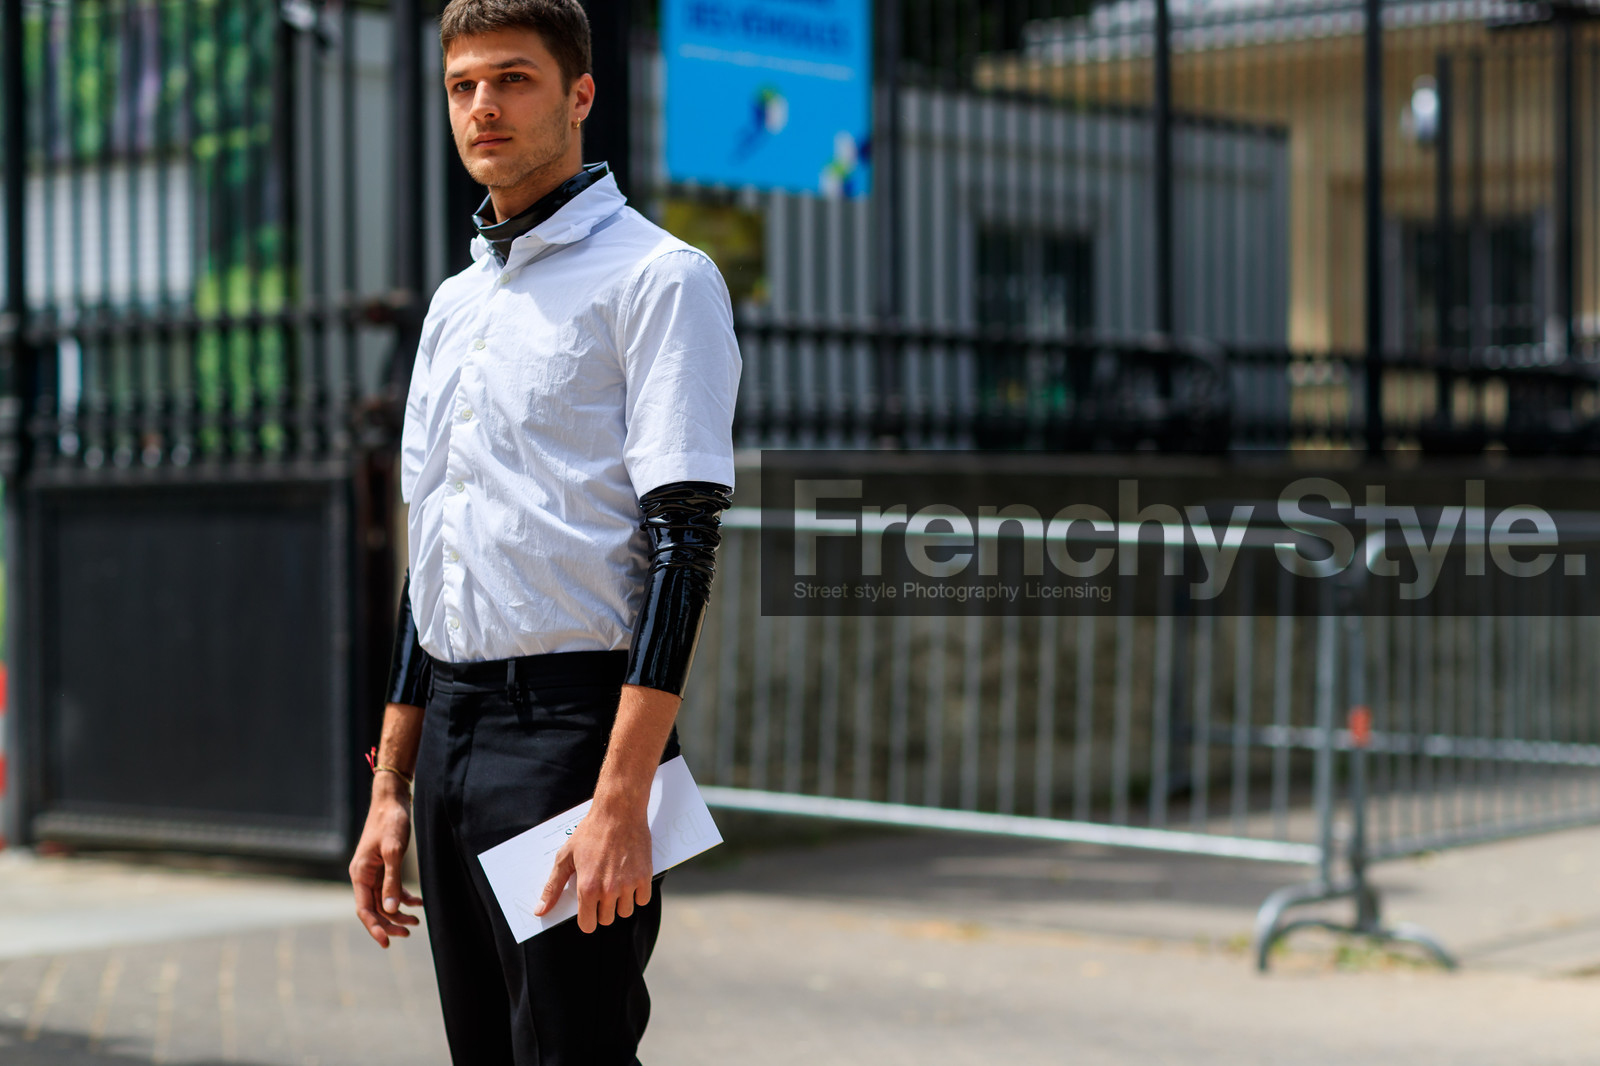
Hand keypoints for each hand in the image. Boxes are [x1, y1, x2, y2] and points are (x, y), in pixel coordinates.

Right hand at [350, 781, 423, 947]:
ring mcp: (373, 872)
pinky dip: (403, 898)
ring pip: (383, 901)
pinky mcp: (384, 866)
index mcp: (360, 874)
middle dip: (390, 923)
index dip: (375, 927)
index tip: (387, 942)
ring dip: (398, 912)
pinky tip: (418, 903)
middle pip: (373, 909)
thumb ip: (391, 881)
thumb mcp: (393, 851)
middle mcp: (363, 876)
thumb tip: (390, 909)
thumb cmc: (391, 821)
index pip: (364, 909)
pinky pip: (390, 889)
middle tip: (409, 932)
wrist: (392, 800)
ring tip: (417, 921)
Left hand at [535, 805, 652, 933]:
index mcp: (587, 888)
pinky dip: (637, 894)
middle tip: (602, 890)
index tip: (588, 910)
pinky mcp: (644, 876)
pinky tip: (630, 880)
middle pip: (607, 920)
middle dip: (603, 909)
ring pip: (625, 912)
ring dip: (621, 902)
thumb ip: (552, 887)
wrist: (619, 811)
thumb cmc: (590, 832)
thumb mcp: (565, 857)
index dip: (587, 919)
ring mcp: (628, 884)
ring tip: (616, 884)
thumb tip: (540, 911)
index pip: (588, 925)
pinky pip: (642, 900)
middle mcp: (608, 890)